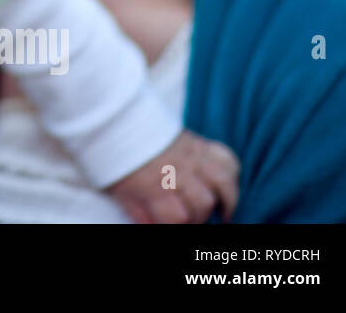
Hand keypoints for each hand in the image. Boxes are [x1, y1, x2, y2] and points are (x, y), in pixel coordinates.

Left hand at [105, 130, 239, 222]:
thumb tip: (152, 227)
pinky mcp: (197, 142)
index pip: (178, 217)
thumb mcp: (118, 189)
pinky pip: (226, 157)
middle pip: (203, 203)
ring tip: (223, 212)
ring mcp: (190, 154)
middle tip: (192, 219)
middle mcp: (176, 170)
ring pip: (222, 181)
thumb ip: (137, 211)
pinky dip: (232, 172)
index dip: (179, 225)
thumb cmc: (113, 157)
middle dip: (199, 217)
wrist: (113, 120)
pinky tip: (226, 186)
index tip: (175, 224)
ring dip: (227, 200)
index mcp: (153, 185)